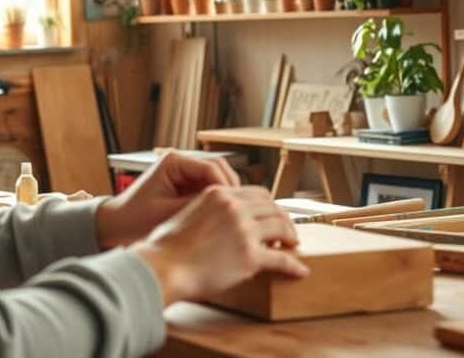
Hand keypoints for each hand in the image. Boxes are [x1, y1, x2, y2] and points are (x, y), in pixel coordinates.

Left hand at [97, 151, 239, 248]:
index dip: (226, 187)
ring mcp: (185, 173)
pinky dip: (218, 202)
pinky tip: (223, 218)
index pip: (212, 167)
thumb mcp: (166, 213)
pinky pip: (210, 190)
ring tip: (232, 216)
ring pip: (218, 179)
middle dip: (230, 190)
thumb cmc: (133, 218)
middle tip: (239, 212)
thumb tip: (226, 207)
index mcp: (174, 161)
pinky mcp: (187, 186)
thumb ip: (196, 206)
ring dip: (226, 196)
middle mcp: (182, 162)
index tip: (234, 206)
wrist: (116, 225)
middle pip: (220, 169)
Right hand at [132, 186, 308, 305]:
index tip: (273, 215)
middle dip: (284, 219)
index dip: (269, 206)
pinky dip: (293, 265)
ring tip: (293, 246)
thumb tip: (214, 221)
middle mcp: (234, 207)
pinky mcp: (249, 256)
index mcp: (218, 194)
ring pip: (281, 227)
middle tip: (288, 231)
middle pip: (272, 207)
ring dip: (290, 237)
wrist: (163, 267)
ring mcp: (243, 230)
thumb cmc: (166, 248)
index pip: (256, 193)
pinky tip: (300, 270)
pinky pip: (280, 259)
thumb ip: (206, 210)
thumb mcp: (186, 213)